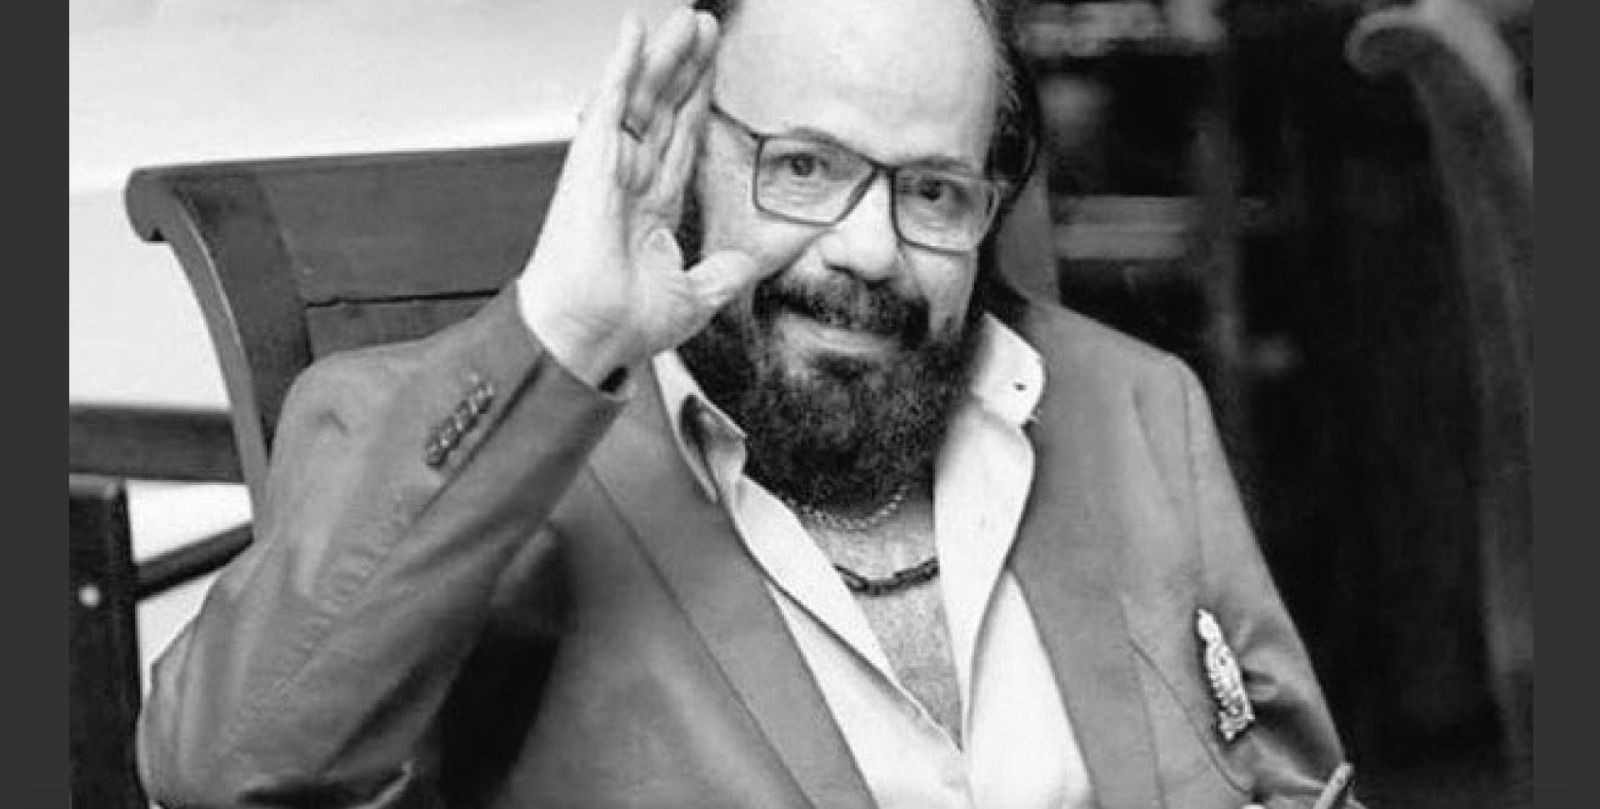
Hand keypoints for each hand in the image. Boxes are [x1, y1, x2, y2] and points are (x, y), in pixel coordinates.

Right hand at [518, 9, 765, 387]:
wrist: (588, 334)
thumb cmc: (622, 324)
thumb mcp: (695, 296)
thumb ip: (724, 274)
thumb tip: (752, 263)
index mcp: (650, 208)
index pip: (680, 141)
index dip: (698, 103)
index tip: (713, 72)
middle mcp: (628, 181)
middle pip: (665, 109)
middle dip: (687, 67)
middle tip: (707, 27)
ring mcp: (608, 167)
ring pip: (643, 97)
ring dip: (666, 55)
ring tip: (689, 18)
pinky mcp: (591, 161)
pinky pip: (610, 102)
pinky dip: (622, 64)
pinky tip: (635, 30)